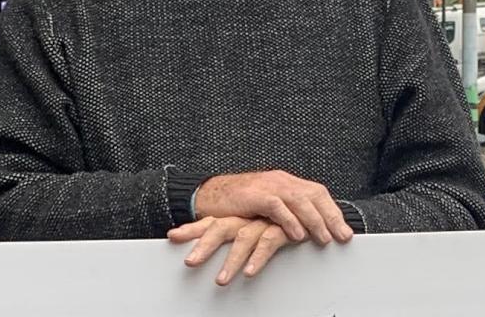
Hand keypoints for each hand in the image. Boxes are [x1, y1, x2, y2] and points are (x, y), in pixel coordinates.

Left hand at [168, 216, 292, 285]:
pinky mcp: (284, 229)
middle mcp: (250, 217)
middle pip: (220, 228)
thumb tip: (227, 249)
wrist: (312, 204)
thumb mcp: (258, 226)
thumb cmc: (284, 218)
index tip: (172, 236)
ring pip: (243, 239)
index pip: (211, 221)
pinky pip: (268, 243)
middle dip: (203, 245)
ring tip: (221, 280)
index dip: (192, 229)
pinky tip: (250, 272)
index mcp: (240, 216)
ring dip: (231, 260)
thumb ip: (242, 234)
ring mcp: (265, 221)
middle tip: (190, 262)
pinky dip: (258, 258)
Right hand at [193, 170, 352, 244]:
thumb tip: (311, 231)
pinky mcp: (253, 195)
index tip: (345, 232)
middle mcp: (280, 181)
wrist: (209, 195)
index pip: (317, 193)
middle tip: (342, 237)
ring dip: (314, 220)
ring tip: (323, 239)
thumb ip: (288, 213)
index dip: (333, 212)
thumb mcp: (268, 207)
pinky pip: (276, 206)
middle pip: (313, 195)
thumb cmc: (239, 205)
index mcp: (286, 182)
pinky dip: (289, 220)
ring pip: (298, 200)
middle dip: (330, 217)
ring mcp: (267, 185)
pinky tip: (297, 235)